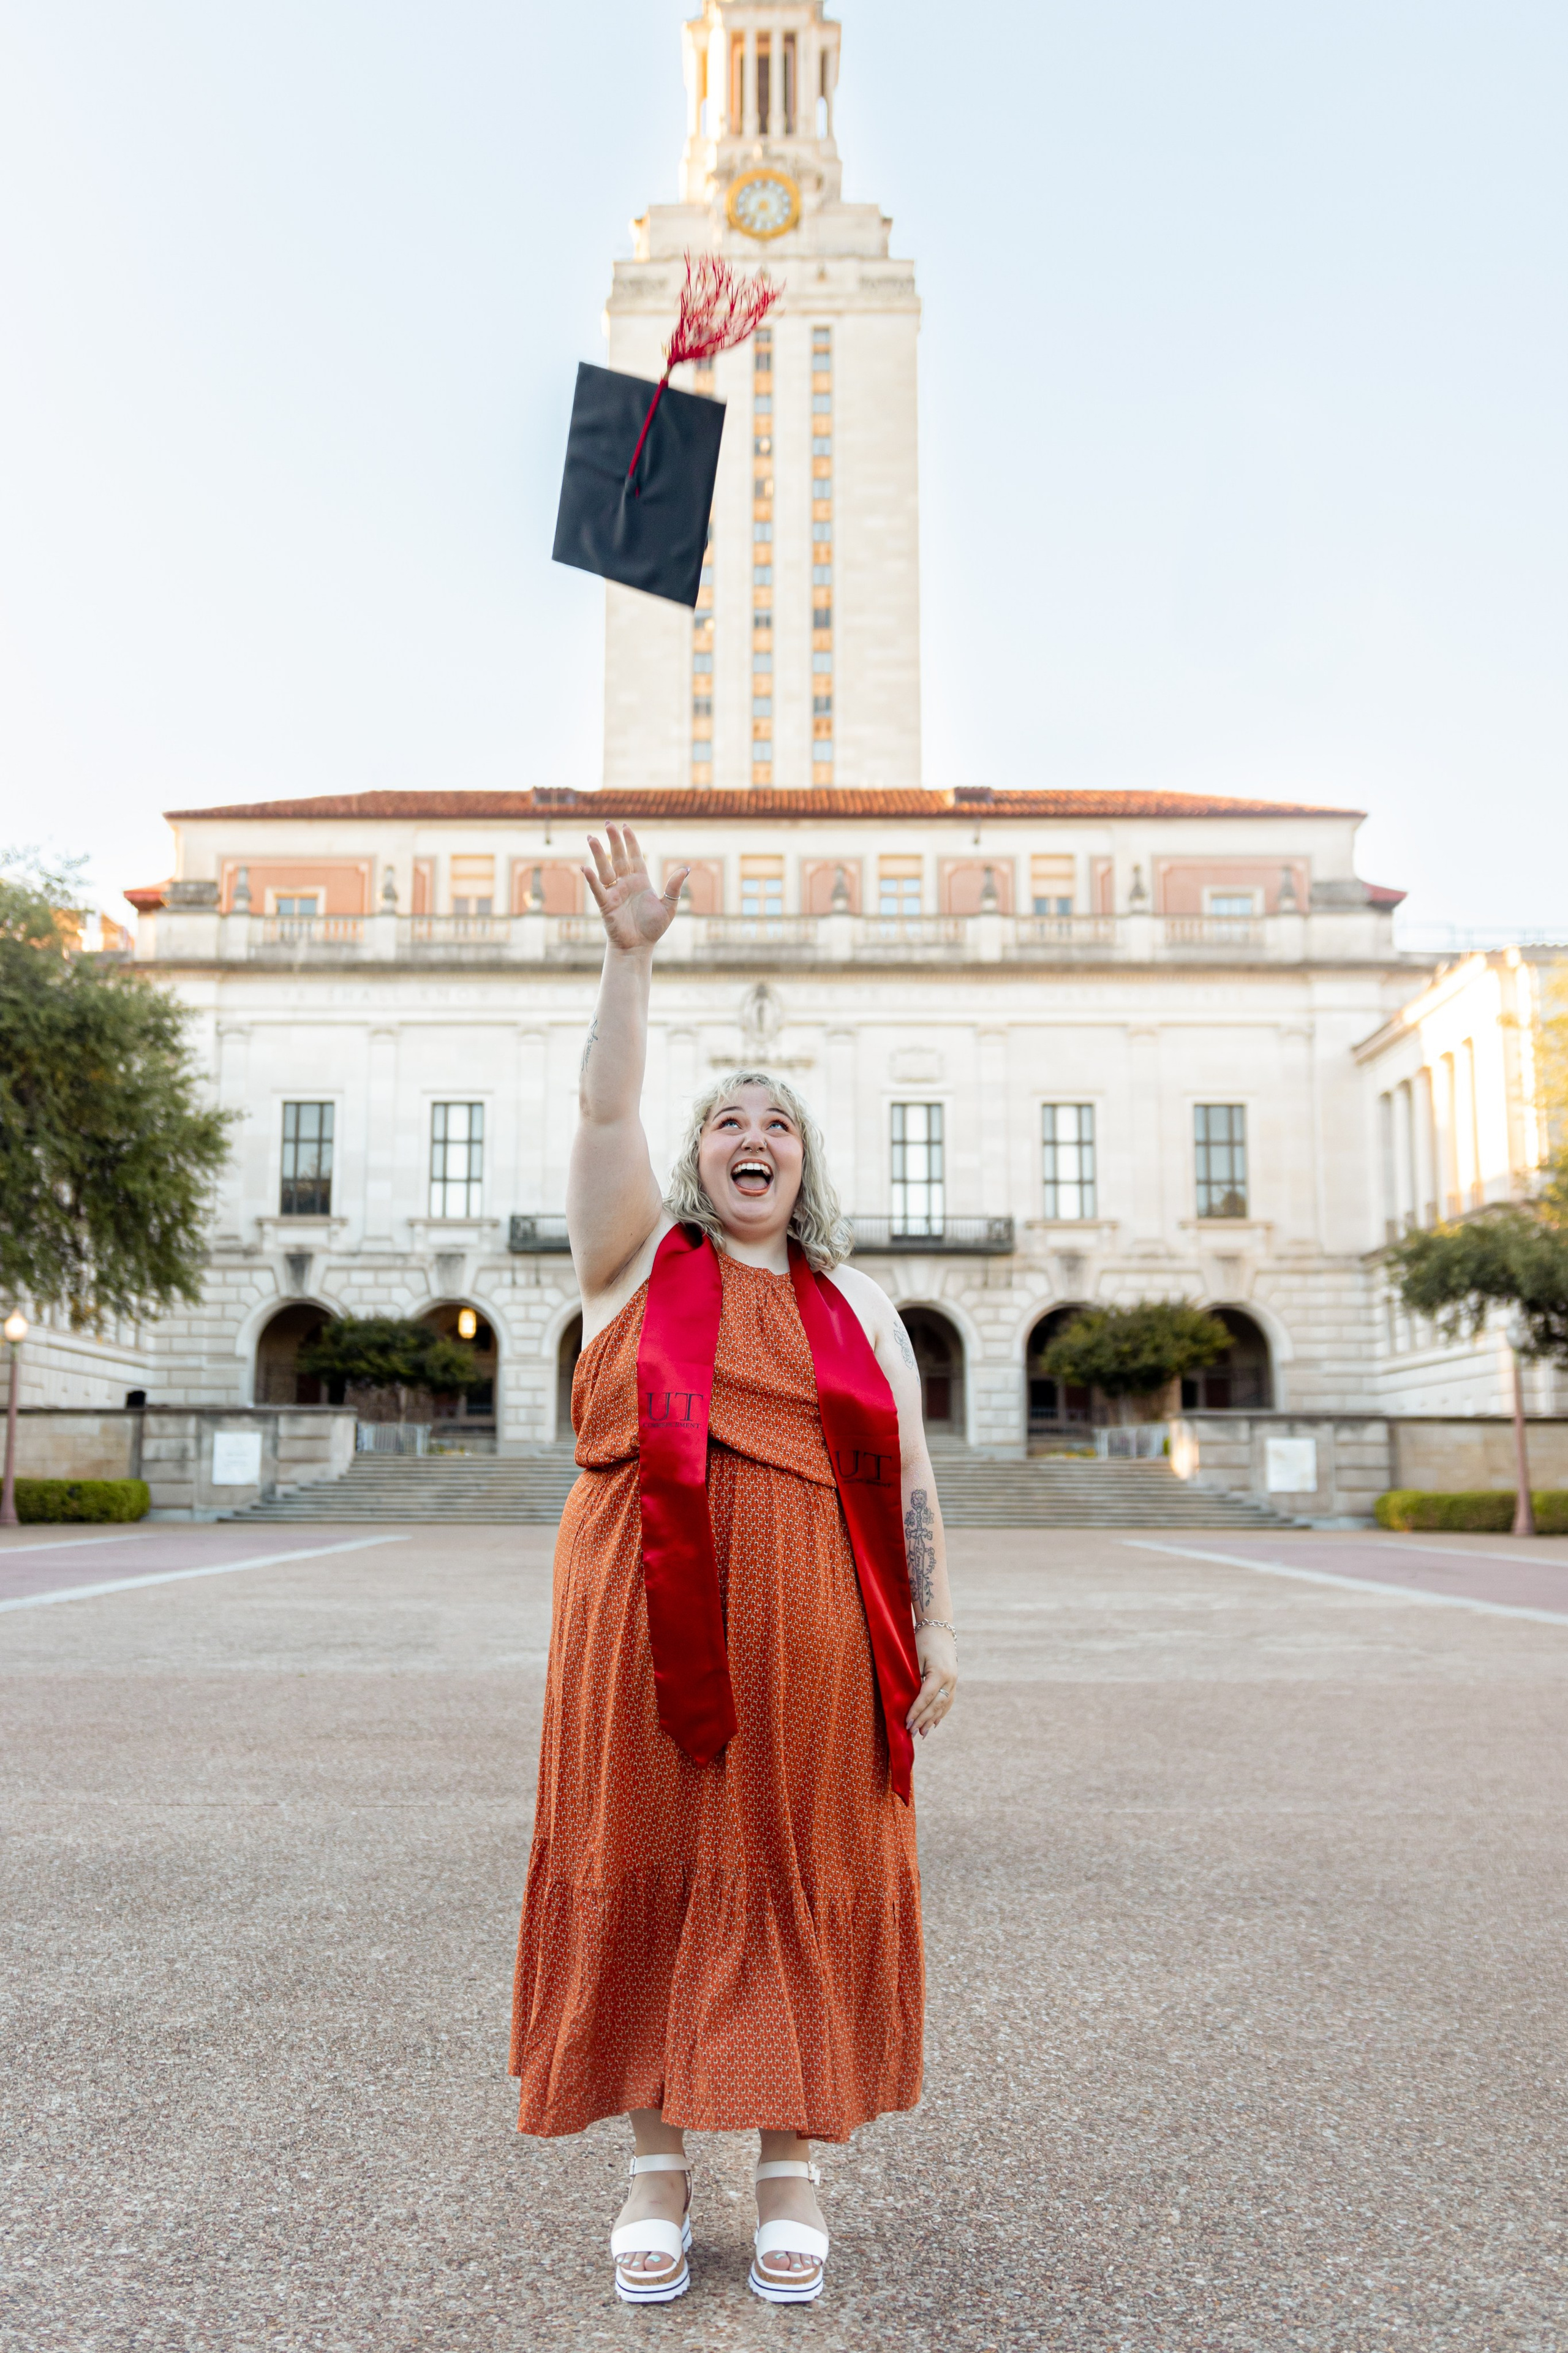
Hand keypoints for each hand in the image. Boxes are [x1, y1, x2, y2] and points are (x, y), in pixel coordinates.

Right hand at [582, 824, 686, 953]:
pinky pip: (598, 889)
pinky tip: (585, 868)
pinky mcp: (606, 904)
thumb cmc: (652, 928)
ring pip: (605, 868)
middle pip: (618, 857)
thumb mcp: (668, 906)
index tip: (625, 827)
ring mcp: (615, 892)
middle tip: (608, 823)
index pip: (634, 856)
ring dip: (598, 853)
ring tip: (591, 837)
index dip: (630, 842)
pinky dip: (591, 879)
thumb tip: (685, 868)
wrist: (638, 947)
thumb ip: (674, 887)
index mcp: (640, 881)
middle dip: (614, 841)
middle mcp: (626, 883)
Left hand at [906, 1624, 957, 1739]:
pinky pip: (948, 1701)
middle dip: (923, 1720)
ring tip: (923, 1733)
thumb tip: (907, 1700)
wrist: (939, 1627)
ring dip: (932, 1720)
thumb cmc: (923, 1640)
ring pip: (944, 1706)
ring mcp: (954, 1681)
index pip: (926, 1698)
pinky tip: (935, 1723)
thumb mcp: (915, 1657)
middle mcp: (950, 1679)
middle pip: (936, 1705)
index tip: (907, 1723)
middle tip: (912, 1733)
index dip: (916, 1712)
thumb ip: (913, 1678)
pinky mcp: (953, 1681)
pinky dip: (941, 1713)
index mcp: (940, 1673)